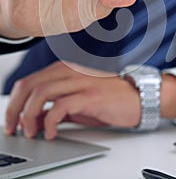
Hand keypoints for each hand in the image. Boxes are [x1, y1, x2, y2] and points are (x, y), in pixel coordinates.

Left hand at [5, 61, 140, 139]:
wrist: (137, 97)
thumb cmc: (107, 98)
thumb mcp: (76, 101)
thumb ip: (54, 105)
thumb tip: (30, 118)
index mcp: (64, 69)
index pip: (30, 80)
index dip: (15, 101)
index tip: (12, 120)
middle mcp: (70, 71)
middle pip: (30, 85)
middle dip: (15, 108)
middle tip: (14, 128)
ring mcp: (80, 81)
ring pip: (42, 93)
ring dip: (29, 115)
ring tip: (31, 132)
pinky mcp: (90, 95)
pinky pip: (61, 107)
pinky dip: (49, 122)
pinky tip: (51, 133)